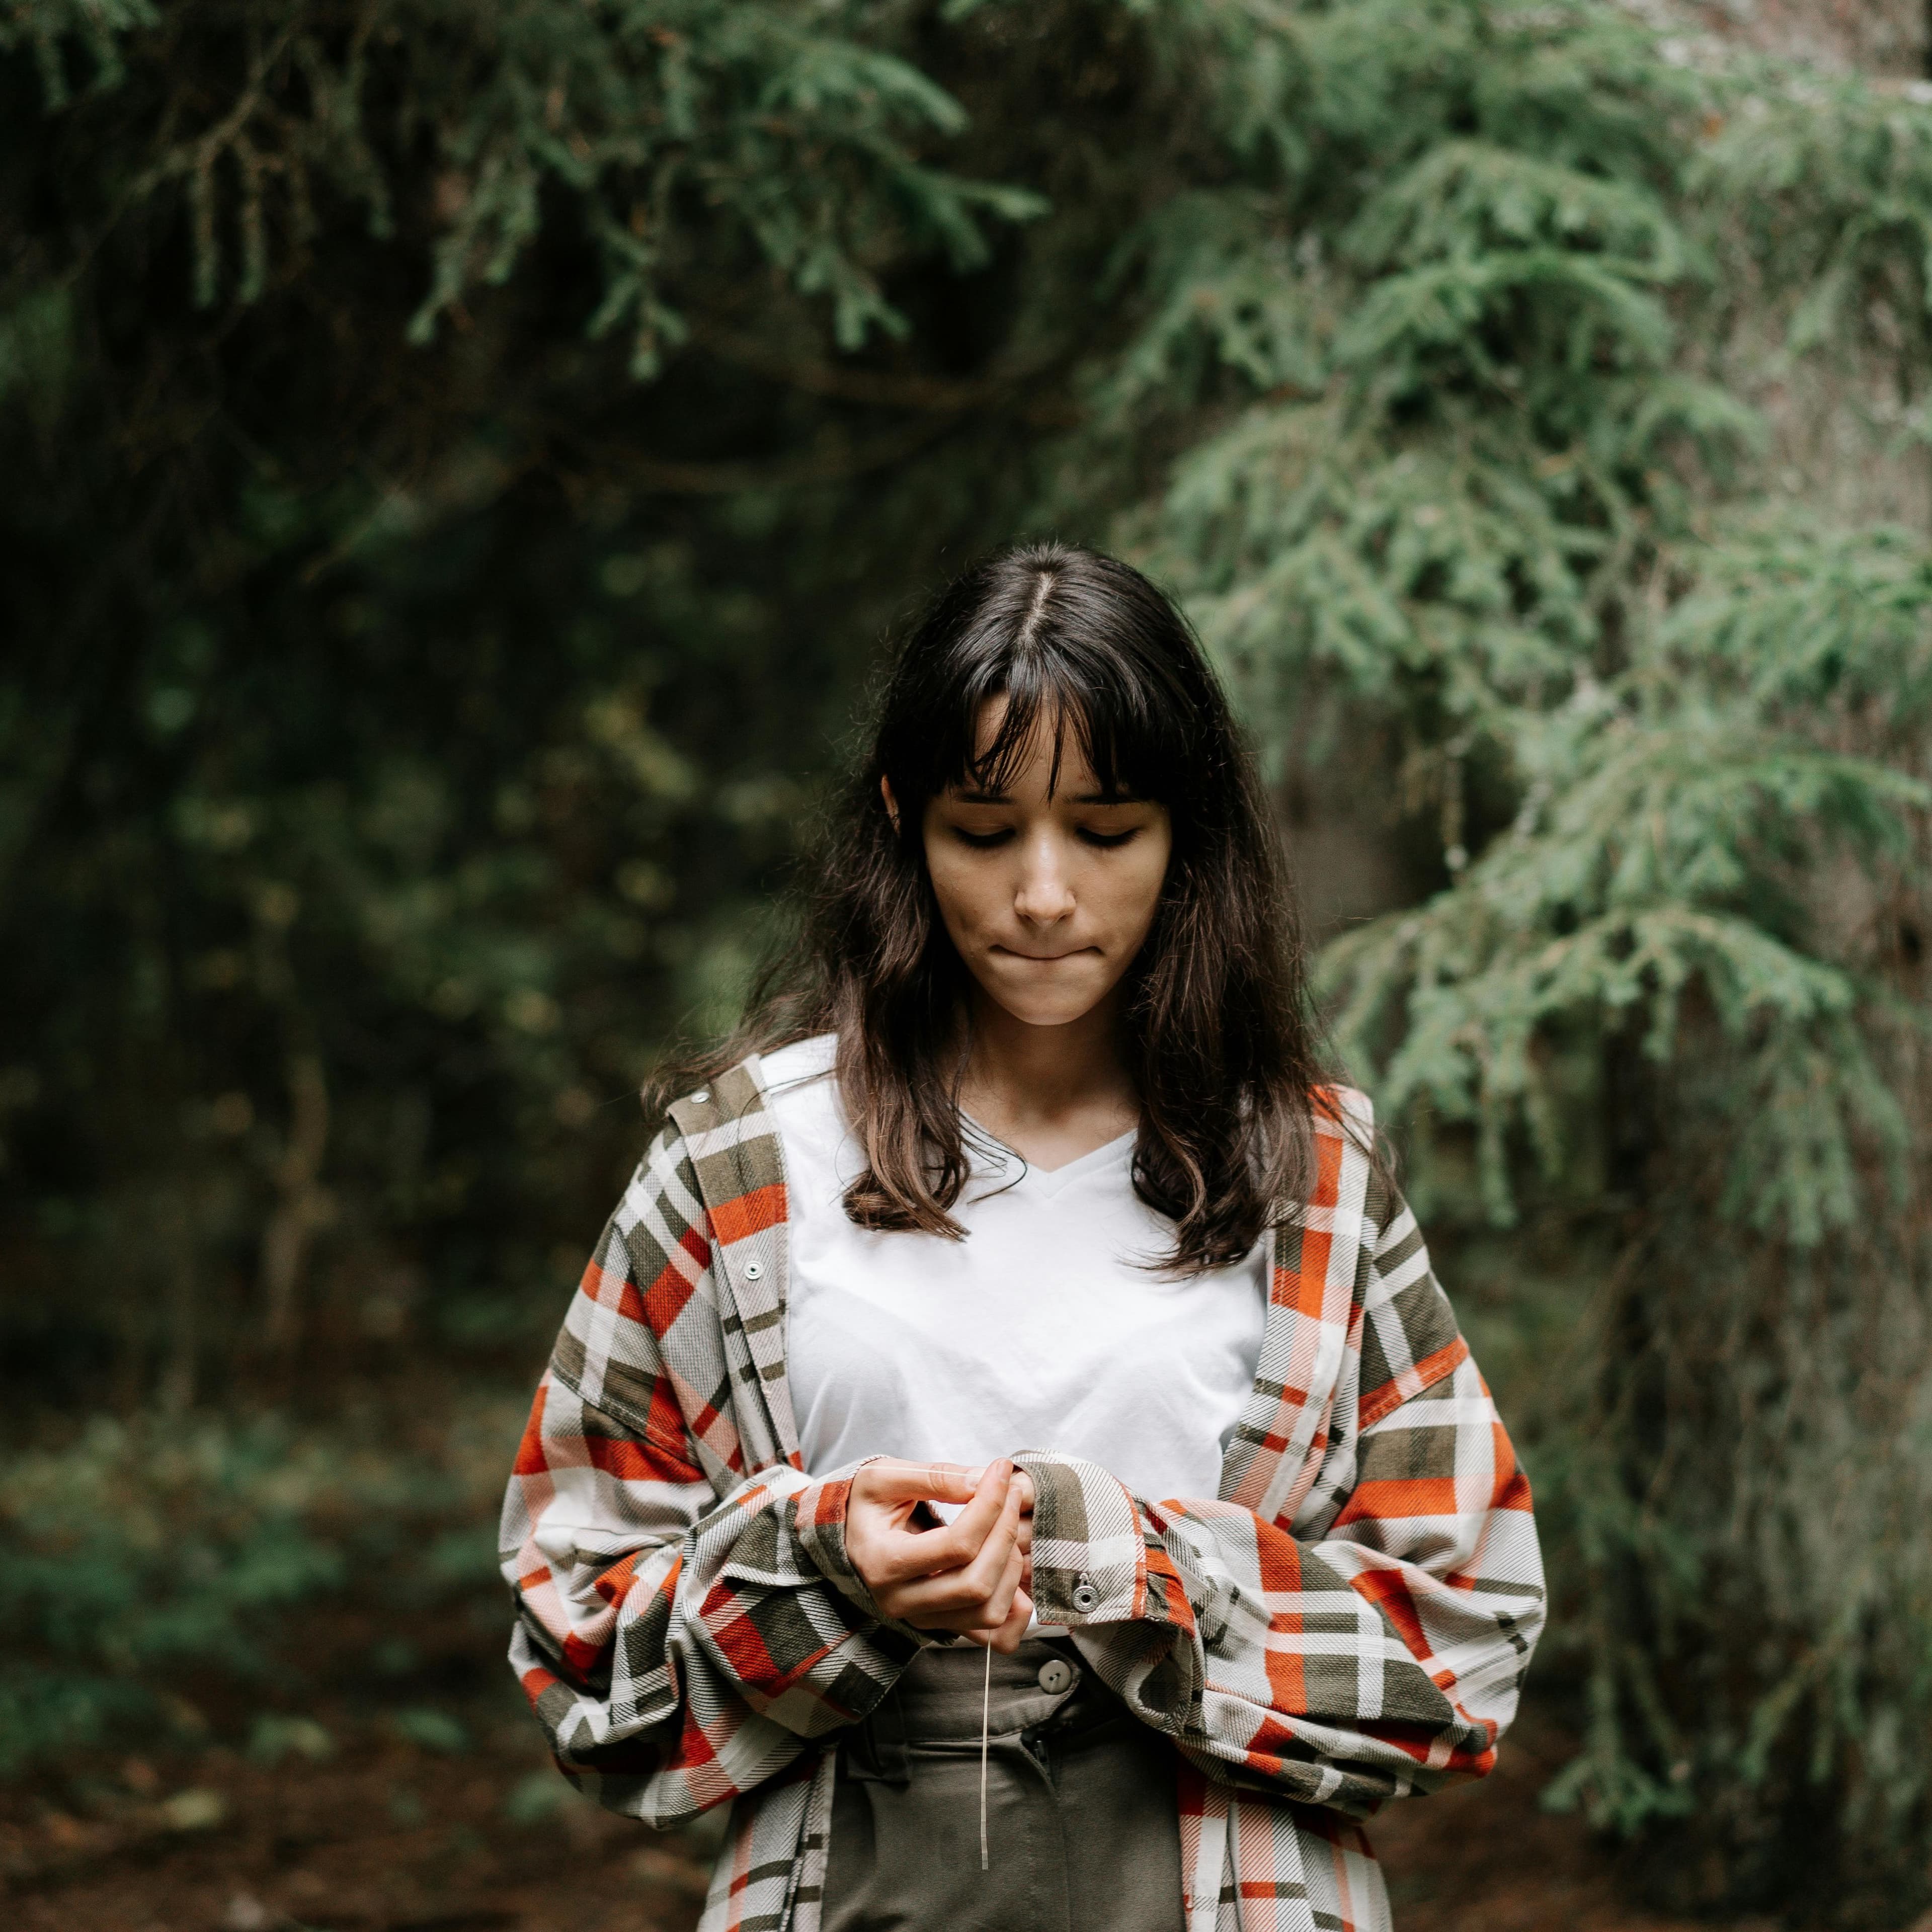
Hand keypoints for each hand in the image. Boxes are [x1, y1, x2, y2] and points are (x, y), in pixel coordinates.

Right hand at [845, 1459, 1034, 1652]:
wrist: (850, 1538)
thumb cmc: (866, 1505)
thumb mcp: (885, 1476)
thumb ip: (934, 1476)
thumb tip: (982, 1480)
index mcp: (884, 1562)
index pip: (956, 1545)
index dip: (989, 1505)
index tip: (1000, 1469)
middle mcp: (901, 1601)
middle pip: (976, 1583)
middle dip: (1005, 1533)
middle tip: (1011, 1495)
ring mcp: (921, 1619)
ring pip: (988, 1611)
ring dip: (1011, 1566)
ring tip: (1007, 1525)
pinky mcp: (940, 1626)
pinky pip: (991, 1634)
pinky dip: (1014, 1606)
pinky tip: (1011, 1567)